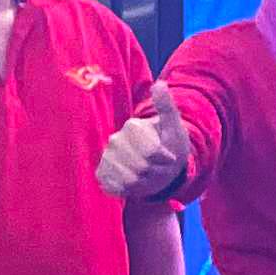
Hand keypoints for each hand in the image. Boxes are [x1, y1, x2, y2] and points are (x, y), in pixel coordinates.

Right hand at [94, 77, 192, 199]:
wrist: (159, 164)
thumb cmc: (168, 143)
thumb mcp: (174, 126)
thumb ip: (166, 107)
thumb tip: (160, 84)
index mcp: (133, 127)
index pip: (152, 152)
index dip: (165, 159)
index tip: (169, 156)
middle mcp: (115, 140)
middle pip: (141, 167)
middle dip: (156, 171)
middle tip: (158, 166)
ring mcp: (106, 158)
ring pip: (129, 180)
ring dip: (145, 182)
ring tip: (148, 173)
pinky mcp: (102, 174)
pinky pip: (115, 188)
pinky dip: (129, 190)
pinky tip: (134, 182)